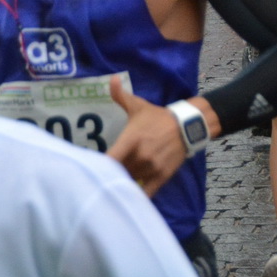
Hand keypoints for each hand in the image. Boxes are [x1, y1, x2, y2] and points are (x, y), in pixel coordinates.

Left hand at [106, 76, 193, 196]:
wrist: (188, 125)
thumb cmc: (158, 117)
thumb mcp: (139, 106)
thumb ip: (121, 95)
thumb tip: (111, 79)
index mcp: (131, 140)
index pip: (108, 161)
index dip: (97, 168)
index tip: (89, 170)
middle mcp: (140, 156)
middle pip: (117, 174)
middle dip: (109, 175)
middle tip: (101, 177)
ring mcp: (151, 168)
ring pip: (130, 183)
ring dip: (122, 183)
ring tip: (114, 184)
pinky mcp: (162, 176)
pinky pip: (146, 193)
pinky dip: (137, 196)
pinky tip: (130, 197)